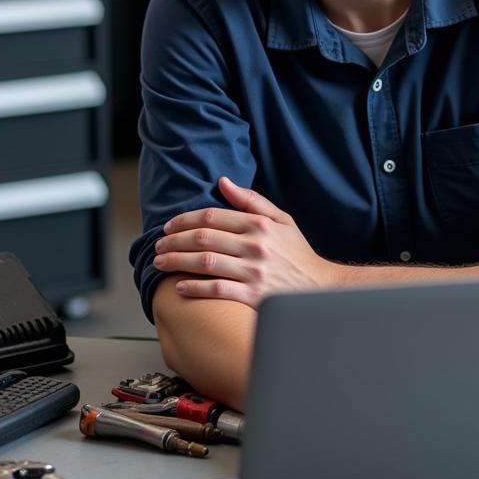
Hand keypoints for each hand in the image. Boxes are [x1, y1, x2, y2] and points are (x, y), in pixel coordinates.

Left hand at [155, 177, 342, 307]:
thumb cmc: (297, 253)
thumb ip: (251, 200)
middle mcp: (255, 246)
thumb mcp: (281, 220)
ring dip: (176, 261)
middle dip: (174, 241)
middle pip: (203, 238)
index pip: (212, 216)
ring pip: (204, 262)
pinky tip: (179, 286)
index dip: (184, 220)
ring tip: (160, 263)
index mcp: (259, 225)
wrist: (320, 287)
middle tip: (158, 245)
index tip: (169, 227)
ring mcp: (254, 272)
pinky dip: (194, 288)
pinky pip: (217, 290)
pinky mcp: (253, 296)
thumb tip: (223, 182)